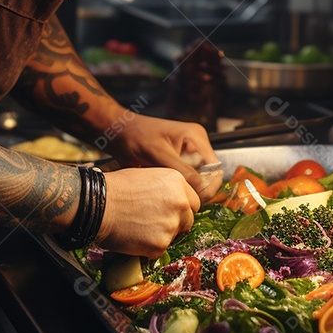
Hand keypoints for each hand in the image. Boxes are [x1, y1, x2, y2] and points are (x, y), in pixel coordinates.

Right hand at [94, 167, 198, 257]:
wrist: (97, 204)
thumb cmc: (115, 188)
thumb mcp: (147, 176)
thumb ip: (166, 189)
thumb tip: (171, 201)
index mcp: (177, 182)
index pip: (193, 201)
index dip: (181, 208)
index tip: (170, 212)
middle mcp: (180, 202)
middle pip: (188, 219)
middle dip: (175, 223)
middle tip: (154, 223)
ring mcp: (172, 224)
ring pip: (174, 236)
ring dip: (161, 235)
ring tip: (138, 228)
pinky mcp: (160, 244)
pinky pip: (159, 250)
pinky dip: (147, 248)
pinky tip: (133, 237)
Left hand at [107, 114, 222, 200]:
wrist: (117, 131)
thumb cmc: (135, 137)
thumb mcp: (159, 155)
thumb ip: (183, 172)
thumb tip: (203, 191)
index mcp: (196, 137)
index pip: (215, 168)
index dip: (209, 187)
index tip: (195, 201)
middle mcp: (197, 144)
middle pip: (208, 175)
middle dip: (199, 189)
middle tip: (182, 202)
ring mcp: (188, 152)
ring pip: (198, 179)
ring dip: (188, 188)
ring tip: (172, 196)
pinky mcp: (179, 160)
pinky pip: (186, 177)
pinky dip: (180, 186)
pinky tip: (167, 190)